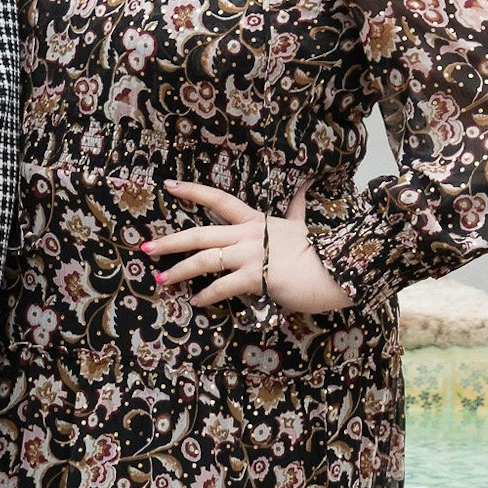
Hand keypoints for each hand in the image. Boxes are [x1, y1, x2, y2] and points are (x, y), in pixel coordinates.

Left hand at [148, 180, 351, 314]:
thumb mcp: (303, 224)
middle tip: (146, 248)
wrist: (342, 268)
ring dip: (179, 271)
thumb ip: (296, 208)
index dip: (193, 191)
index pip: (219, 200)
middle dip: (170, 241)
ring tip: (161, 280)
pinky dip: (207, 295)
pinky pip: (223, 287)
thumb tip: (304, 186)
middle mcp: (247, 235)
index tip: (168, 185)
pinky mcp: (257, 277)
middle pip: (199, 234)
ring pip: (204, 260)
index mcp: (255, 221)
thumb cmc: (322, 250)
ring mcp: (250, 255)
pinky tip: (196, 302)